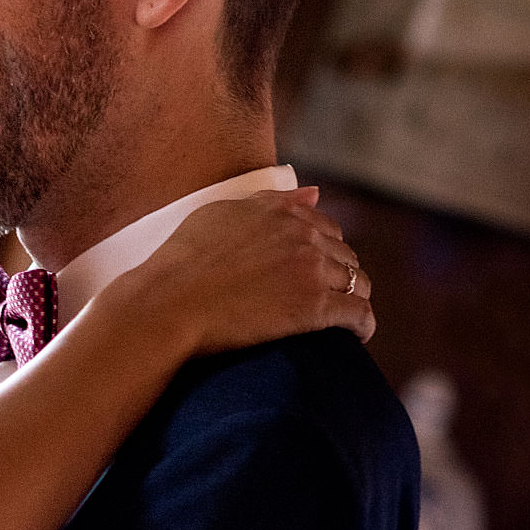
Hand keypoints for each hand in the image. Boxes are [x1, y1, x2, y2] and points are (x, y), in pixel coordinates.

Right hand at [110, 186, 374, 355]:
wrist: (166, 304)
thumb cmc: (180, 264)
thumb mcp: (219, 215)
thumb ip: (269, 202)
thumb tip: (315, 192)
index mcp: (279, 211)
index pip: (324, 227)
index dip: (323, 251)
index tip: (312, 272)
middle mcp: (302, 234)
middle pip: (344, 255)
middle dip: (339, 276)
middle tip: (323, 301)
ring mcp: (311, 269)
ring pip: (358, 283)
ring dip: (353, 299)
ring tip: (339, 321)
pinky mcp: (315, 307)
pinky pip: (359, 314)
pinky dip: (362, 326)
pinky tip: (355, 337)